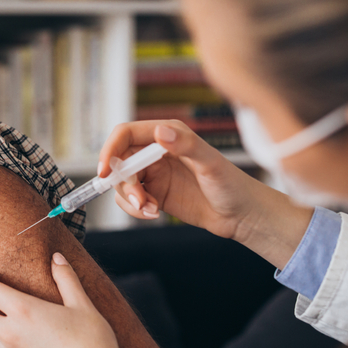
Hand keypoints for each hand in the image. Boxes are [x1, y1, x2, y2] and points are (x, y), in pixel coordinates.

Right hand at [98, 121, 311, 266]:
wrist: (242, 215)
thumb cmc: (233, 185)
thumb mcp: (210, 164)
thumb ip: (185, 145)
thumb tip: (160, 132)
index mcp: (168, 135)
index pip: (126, 134)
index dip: (110, 150)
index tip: (105, 172)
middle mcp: (156, 151)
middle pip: (119, 161)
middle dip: (122, 182)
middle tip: (139, 199)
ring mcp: (154, 174)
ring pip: (122, 183)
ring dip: (129, 199)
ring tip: (150, 210)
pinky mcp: (154, 194)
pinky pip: (130, 200)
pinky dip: (135, 209)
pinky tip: (154, 213)